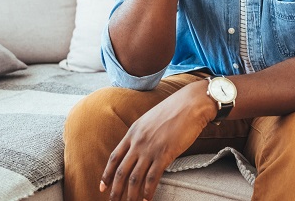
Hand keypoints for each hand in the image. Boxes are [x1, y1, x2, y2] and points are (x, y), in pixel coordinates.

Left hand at [100, 81, 215, 200]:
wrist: (192, 103)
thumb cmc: (175, 109)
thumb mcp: (151, 119)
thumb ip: (143, 133)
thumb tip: (141, 147)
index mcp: (133, 132)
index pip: (114, 157)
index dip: (106, 174)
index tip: (102, 186)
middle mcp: (138, 141)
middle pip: (121, 172)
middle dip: (115, 190)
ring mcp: (150, 148)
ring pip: (134, 178)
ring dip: (131, 195)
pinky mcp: (164, 154)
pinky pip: (152, 178)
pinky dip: (148, 191)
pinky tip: (147, 199)